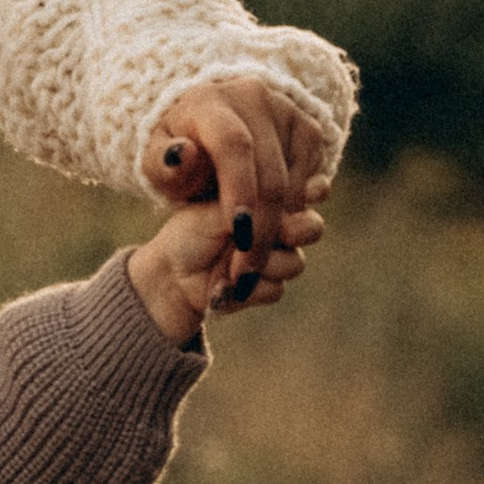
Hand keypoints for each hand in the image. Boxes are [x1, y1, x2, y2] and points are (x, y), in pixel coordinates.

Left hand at [127, 194, 324, 344]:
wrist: (172, 274)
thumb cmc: (190, 230)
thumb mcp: (220, 207)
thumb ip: (256, 202)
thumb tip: (284, 198)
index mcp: (270, 200)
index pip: (306, 194)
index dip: (300, 199)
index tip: (281, 205)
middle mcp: (280, 228)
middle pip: (312, 229)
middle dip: (288, 232)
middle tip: (258, 234)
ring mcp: (278, 258)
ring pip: (295, 263)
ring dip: (260, 265)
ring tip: (228, 264)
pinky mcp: (268, 287)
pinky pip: (276, 290)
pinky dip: (246, 290)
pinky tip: (221, 285)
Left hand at [145, 79, 331, 309]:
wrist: (207, 127)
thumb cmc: (177, 155)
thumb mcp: (156, 164)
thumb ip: (162, 166)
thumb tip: (182, 154)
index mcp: (210, 102)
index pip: (233, 145)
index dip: (239, 189)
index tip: (237, 230)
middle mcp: (254, 98)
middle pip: (270, 169)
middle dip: (263, 224)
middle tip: (248, 263)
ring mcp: (286, 110)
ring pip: (296, 178)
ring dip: (282, 223)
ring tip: (255, 250)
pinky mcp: (309, 128)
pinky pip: (313, 175)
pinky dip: (296, 206)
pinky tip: (271, 221)